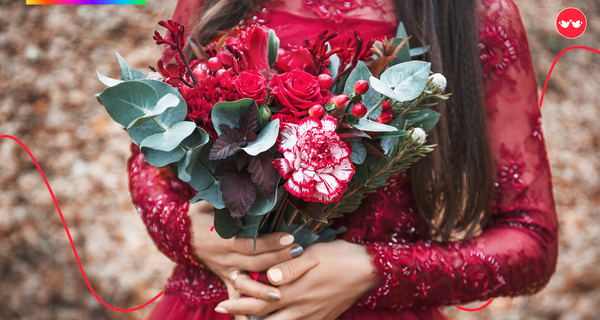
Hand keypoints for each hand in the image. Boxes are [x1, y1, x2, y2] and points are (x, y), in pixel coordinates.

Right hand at [189, 201, 303, 319]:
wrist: (179, 233)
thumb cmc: (200, 214)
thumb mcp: (209, 203)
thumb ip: (227, 200)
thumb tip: (244, 186)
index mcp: (224, 240)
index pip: (251, 244)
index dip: (271, 242)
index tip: (290, 237)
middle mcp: (225, 258)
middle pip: (255, 263)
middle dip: (279, 260)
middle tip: (300, 255)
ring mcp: (225, 271)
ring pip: (247, 284)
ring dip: (263, 290)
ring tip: (282, 292)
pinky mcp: (225, 278)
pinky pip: (234, 297)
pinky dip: (242, 311)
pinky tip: (256, 319)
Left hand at [214, 240, 377, 319]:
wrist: (371, 271)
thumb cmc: (341, 257)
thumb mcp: (315, 255)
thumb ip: (290, 267)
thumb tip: (267, 275)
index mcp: (296, 292)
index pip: (260, 302)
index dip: (239, 303)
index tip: (222, 303)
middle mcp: (302, 309)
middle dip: (244, 318)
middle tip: (227, 313)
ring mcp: (313, 317)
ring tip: (248, 319)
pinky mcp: (323, 319)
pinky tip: (278, 319)